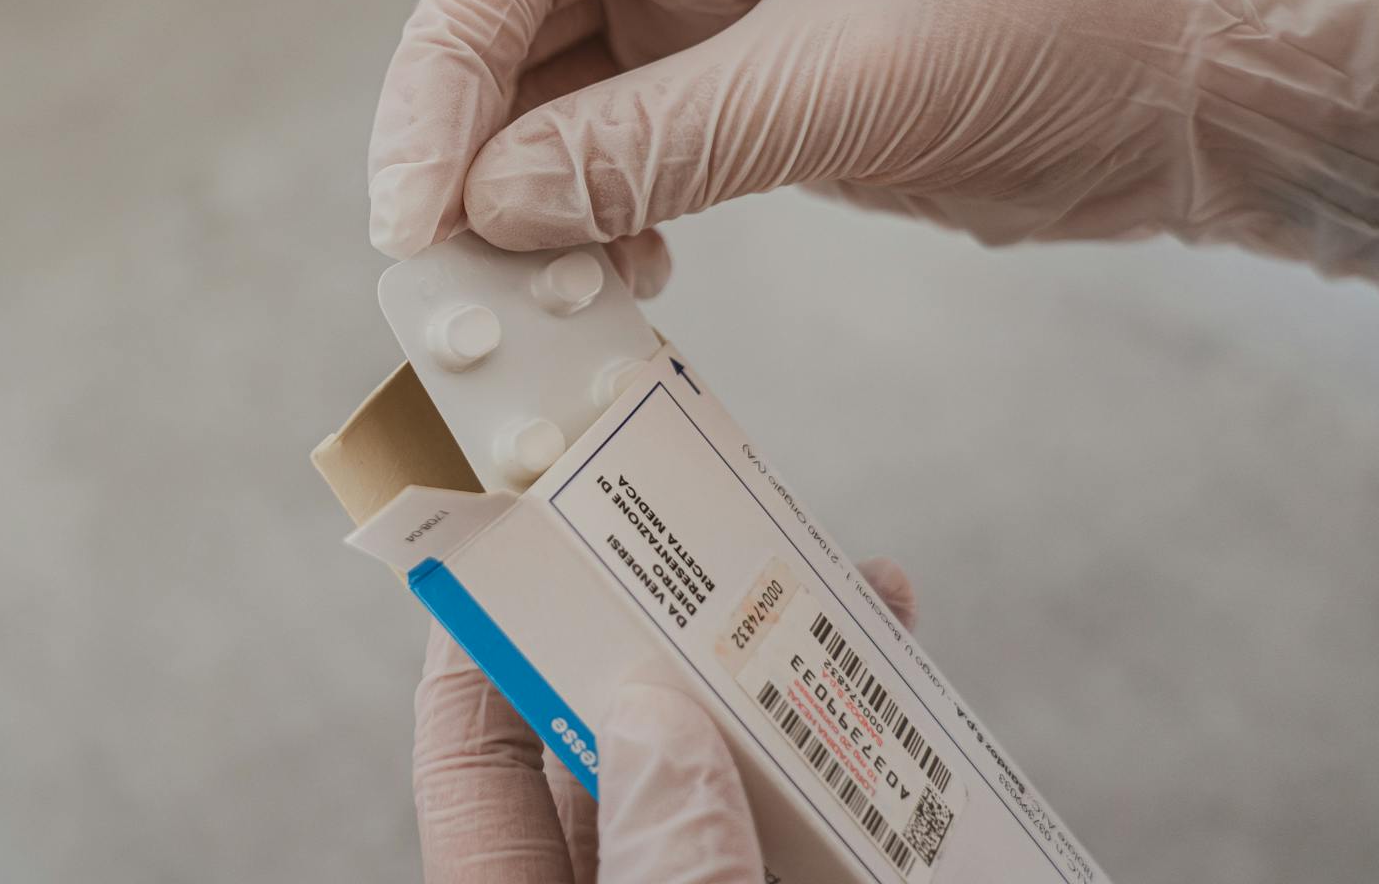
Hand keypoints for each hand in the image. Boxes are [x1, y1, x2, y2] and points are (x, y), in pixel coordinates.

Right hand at [368, 0, 1378, 285]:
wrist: (1179, 89)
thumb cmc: (1048, 27)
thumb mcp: (839, 82)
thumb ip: (656, 141)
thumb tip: (490, 207)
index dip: (441, 77)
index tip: (414, 202)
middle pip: (517, 29)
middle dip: (471, 150)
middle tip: (440, 267)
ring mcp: (711, 7)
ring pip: (561, 104)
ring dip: (531, 200)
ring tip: (526, 292)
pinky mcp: (740, 85)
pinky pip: (623, 152)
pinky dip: (600, 218)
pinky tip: (618, 278)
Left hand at [413, 557, 918, 883]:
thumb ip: (664, 861)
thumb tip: (654, 712)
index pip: (472, 753)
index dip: (487, 636)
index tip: (520, 528)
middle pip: (617, 747)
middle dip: (675, 636)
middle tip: (718, 535)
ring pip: (727, 788)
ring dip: (789, 694)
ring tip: (855, 599)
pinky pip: (801, 843)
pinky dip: (855, 784)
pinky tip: (905, 722)